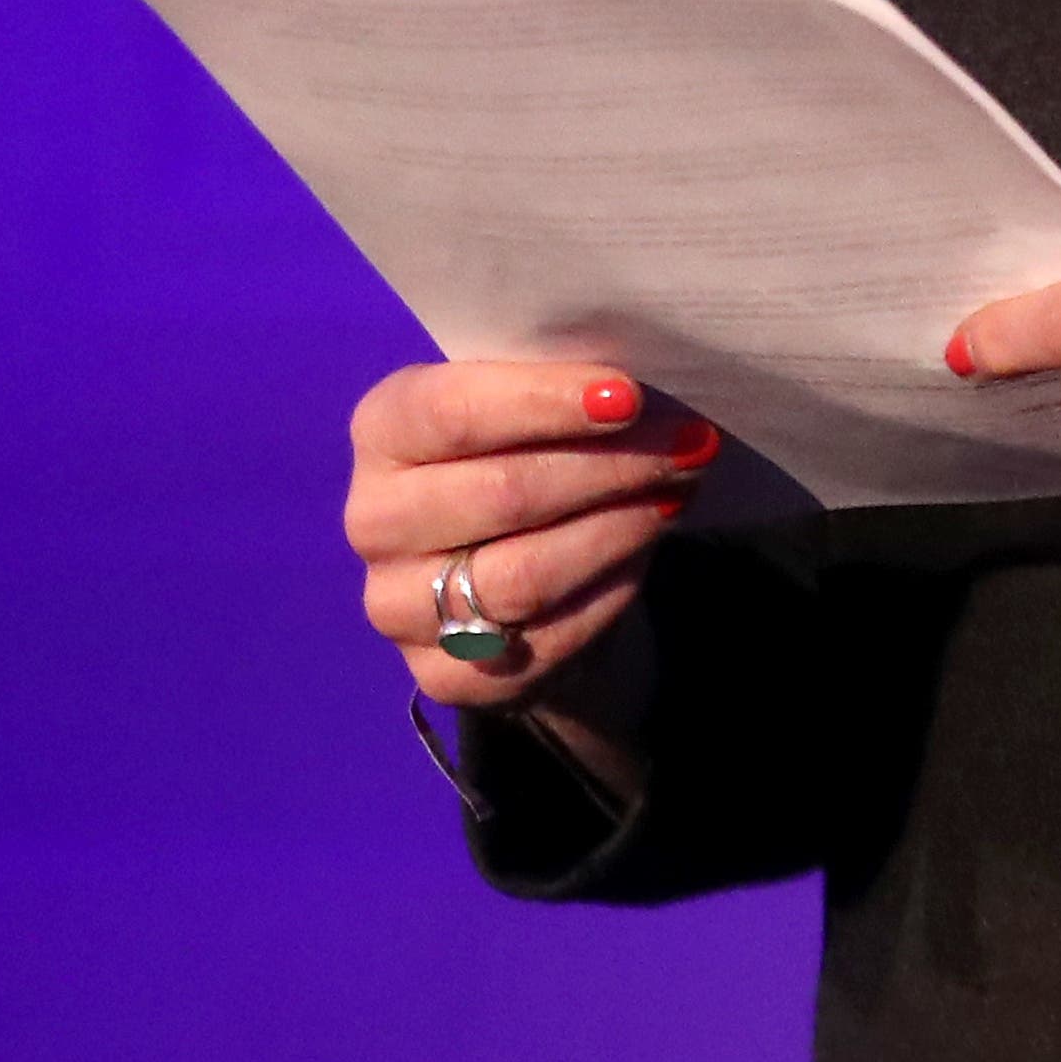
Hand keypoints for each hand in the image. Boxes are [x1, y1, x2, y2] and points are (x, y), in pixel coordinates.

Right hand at [343, 362, 715, 733]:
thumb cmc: (529, 460)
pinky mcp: (442, 674)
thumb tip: (636, 387)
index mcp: (384, 430)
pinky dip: (609, 591)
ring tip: (676, 496)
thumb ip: (562, 393)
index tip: (626, 396)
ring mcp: (396, 606)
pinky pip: (543, 638)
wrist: (521, 581)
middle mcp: (373, 520)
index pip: (450, 411)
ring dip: (619, 530)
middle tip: (688, 446)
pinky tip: (644, 555)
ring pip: (525, 574)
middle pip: (502, 494)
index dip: (542, 402)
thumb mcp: (531, 413)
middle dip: (610, 467)